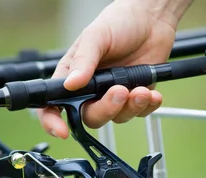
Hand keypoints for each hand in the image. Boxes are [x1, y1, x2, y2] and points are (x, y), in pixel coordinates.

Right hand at [37, 0, 191, 138]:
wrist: (152, 18)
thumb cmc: (119, 22)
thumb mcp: (96, 36)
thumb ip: (83, 61)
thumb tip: (70, 84)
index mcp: (72, 76)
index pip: (53, 106)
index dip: (53, 122)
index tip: (63, 131)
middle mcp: (90, 91)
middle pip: (90, 117)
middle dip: (106, 109)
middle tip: (120, 91)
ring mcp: (113, 96)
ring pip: (116, 118)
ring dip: (130, 107)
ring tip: (141, 89)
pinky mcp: (135, 98)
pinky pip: (138, 113)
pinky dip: (146, 106)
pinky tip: (150, 92)